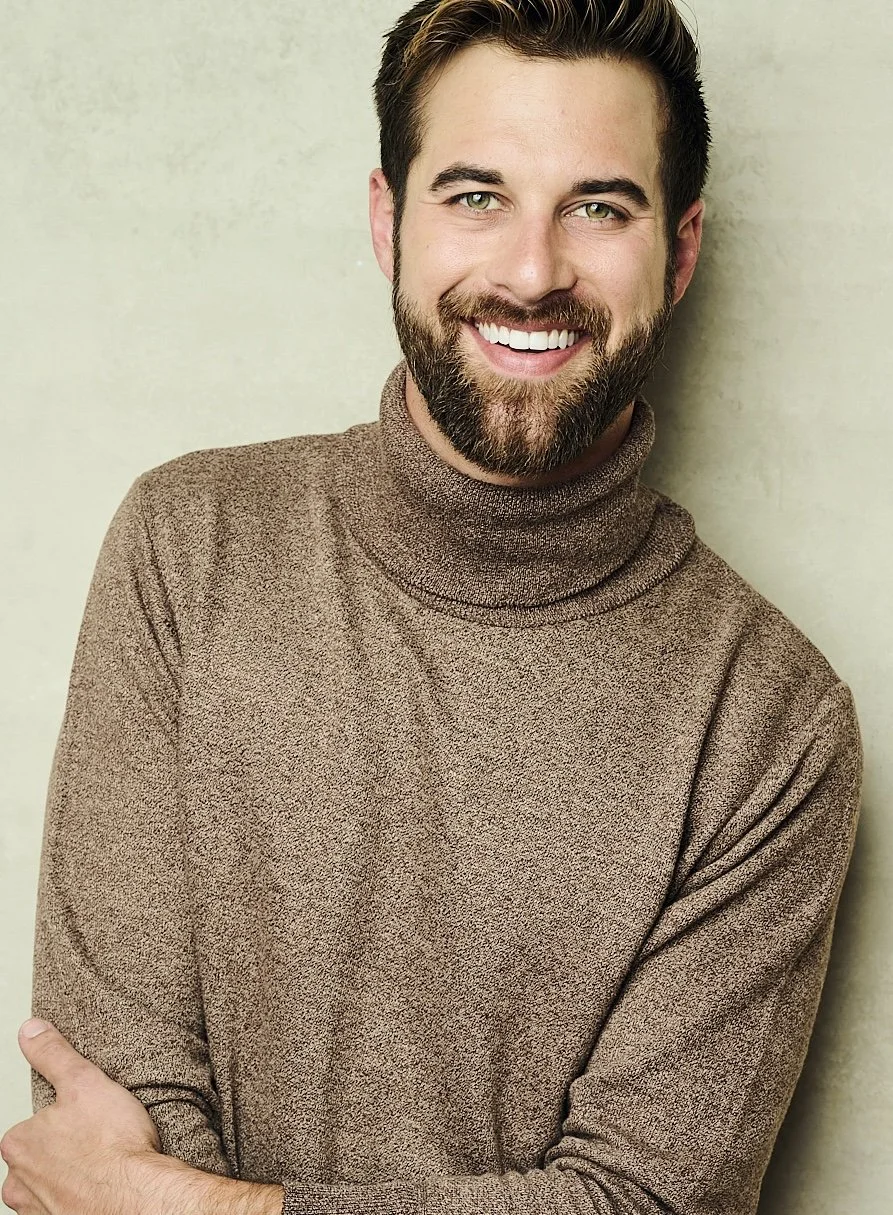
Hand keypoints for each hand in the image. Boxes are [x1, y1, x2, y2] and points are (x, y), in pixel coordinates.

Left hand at [0, 1018, 195, 1214]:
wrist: (137, 1198)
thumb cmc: (113, 1145)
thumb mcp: (84, 1081)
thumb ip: (52, 1054)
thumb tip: (30, 1030)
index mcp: (18, 1143)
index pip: (37, 1123)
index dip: (69, 1117)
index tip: (91, 1119)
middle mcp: (18, 1183)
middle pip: (42, 1157)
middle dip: (66, 1151)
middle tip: (101, 1142)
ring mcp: (37, 1211)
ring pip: (52, 1185)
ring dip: (73, 1177)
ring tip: (107, 1165)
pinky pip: (67, 1207)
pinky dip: (82, 1200)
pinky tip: (105, 1188)